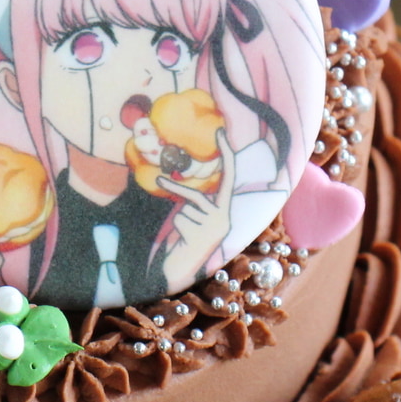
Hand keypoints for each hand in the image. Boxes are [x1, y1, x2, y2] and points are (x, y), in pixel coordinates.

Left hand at [159, 131, 237, 292]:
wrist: (182, 269)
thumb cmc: (184, 240)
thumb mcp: (193, 217)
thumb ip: (194, 200)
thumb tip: (172, 175)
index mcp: (224, 211)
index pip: (228, 179)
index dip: (227, 156)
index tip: (220, 133)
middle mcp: (224, 218)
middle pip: (200, 194)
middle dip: (194, 178)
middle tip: (189, 155)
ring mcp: (215, 226)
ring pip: (187, 207)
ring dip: (180, 216)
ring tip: (183, 231)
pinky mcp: (203, 234)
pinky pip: (181, 217)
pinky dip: (177, 224)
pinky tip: (183, 238)